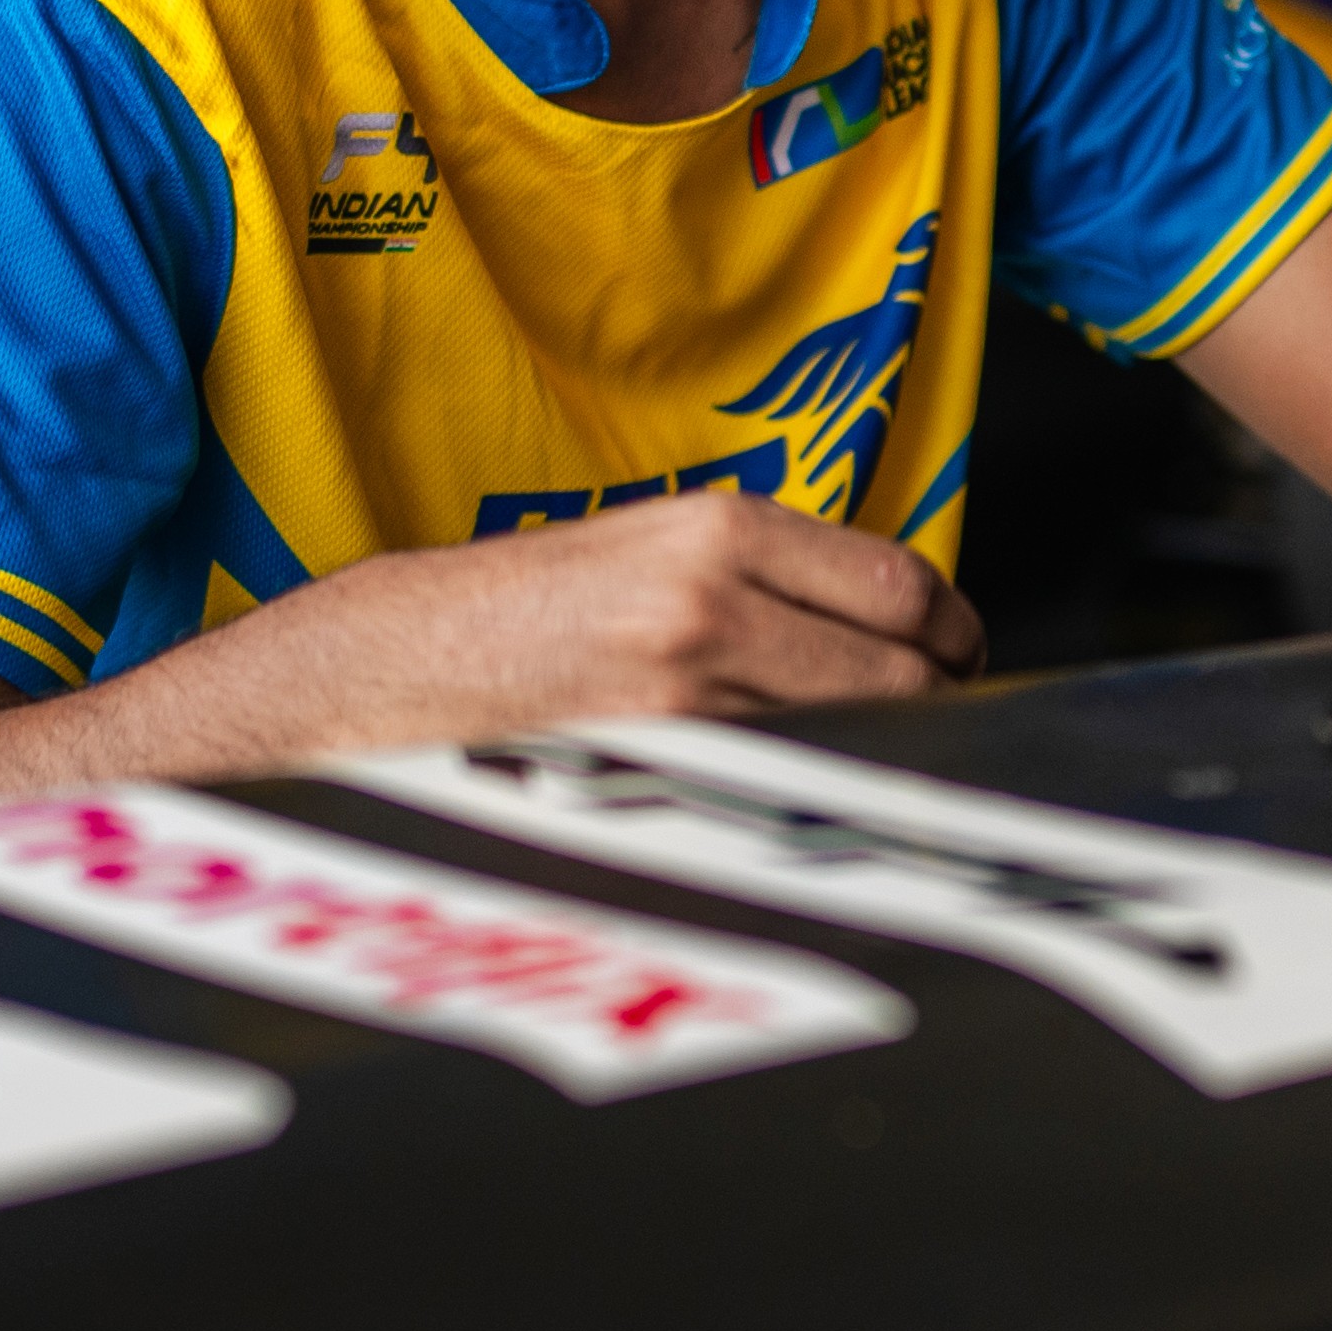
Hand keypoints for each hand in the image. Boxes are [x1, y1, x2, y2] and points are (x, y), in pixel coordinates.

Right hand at [278, 490, 988, 737]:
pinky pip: (785, 791)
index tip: (956, 652)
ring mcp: (685, 698)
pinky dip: (811, 797)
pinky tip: (796, 801)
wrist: (375, 676)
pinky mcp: (655, 778)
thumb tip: (891, 623)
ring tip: (864, 761)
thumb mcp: (645, 549)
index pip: (905, 586)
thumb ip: (765, 575)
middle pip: (906, 670)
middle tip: (934, 717)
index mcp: (716, 530)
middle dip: (939, 700)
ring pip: (858, 737)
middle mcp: (712, 604)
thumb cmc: (509, 616)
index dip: (952, 632)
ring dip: (881, 754)